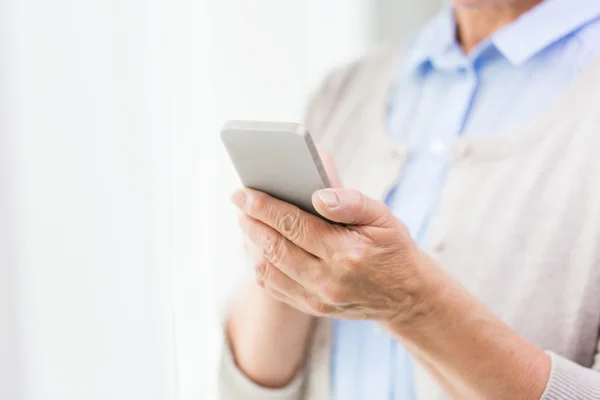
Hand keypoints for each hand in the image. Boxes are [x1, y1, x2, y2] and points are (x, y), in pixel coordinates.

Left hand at [231, 186, 437, 323]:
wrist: (407, 297)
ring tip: (246, 220)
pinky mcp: (313, 308)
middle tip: (238, 199)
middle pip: (274, 247)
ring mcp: (318, 298)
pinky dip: (260, 265)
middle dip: (250, 221)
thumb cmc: (393, 249)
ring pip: (269, 270)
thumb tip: (317, 195)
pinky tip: (258, 246)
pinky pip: (274, 287)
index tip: (244, 192)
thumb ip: (351, 202)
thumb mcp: (383, 218)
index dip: (264, 206)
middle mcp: (328, 279)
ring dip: (251, 243)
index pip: (293, 225)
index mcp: (346, 252)